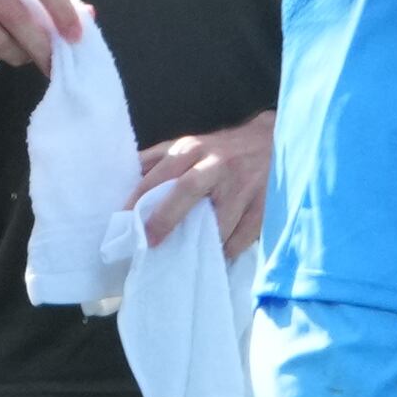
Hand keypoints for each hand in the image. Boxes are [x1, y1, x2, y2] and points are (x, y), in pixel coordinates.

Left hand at [135, 114, 274, 256]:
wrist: (273, 141)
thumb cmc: (221, 149)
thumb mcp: (188, 146)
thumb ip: (155, 161)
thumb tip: (122, 180)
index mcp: (193, 149)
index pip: (161, 174)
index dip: (140, 198)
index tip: (125, 221)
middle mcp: (218, 165)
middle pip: (188, 190)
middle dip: (166, 218)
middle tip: (150, 242)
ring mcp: (245, 185)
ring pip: (219, 221)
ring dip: (201, 243)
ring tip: (185, 255)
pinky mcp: (266, 204)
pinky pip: (244, 236)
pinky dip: (228, 249)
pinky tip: (216, 253)